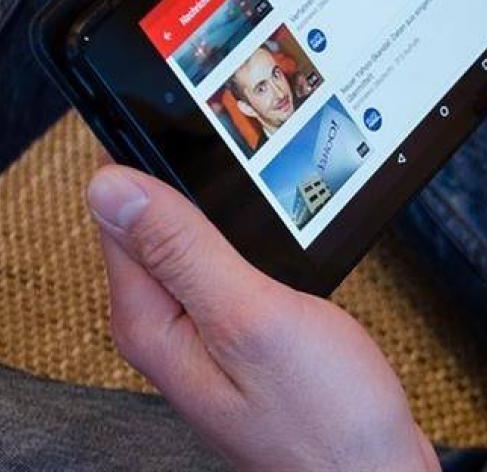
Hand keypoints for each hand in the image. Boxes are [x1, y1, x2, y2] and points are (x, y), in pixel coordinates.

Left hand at [86, 163, 438, 471]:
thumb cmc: (323, 416)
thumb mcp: (251, 316)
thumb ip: (184, 249)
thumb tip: (112, 186)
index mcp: (154, 320)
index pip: (117, 216)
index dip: (143, 161)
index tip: (181, 121)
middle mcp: (170, 328)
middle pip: (152, 228)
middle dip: (181, 181)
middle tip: (228, 142)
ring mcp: (208, 335)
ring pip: (193, 246)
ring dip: (217, 209)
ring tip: (252, 176)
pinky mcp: (245, 338)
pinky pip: (226, 270)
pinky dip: (245, 240)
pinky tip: (273, 230)